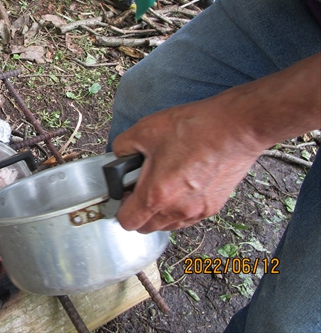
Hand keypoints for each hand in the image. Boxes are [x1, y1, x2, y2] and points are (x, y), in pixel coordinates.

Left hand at [112, 95, 264, 233]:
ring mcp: (197, 211)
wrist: (237, 127)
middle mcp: (177, 210)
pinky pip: (187, 217)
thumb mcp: (146, 129)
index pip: (128, 222)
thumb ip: (123, 146)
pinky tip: (181, 182)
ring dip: (159, 212)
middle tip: (139, 186)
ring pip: (168, 224)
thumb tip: (119, 156)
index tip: (123, 192)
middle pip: (146, 228)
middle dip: (138, 211)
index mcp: (156, 195)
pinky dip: (179, 207)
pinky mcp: (214, 206)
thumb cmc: (195, 128)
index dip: (119, 207)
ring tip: (161, 182)